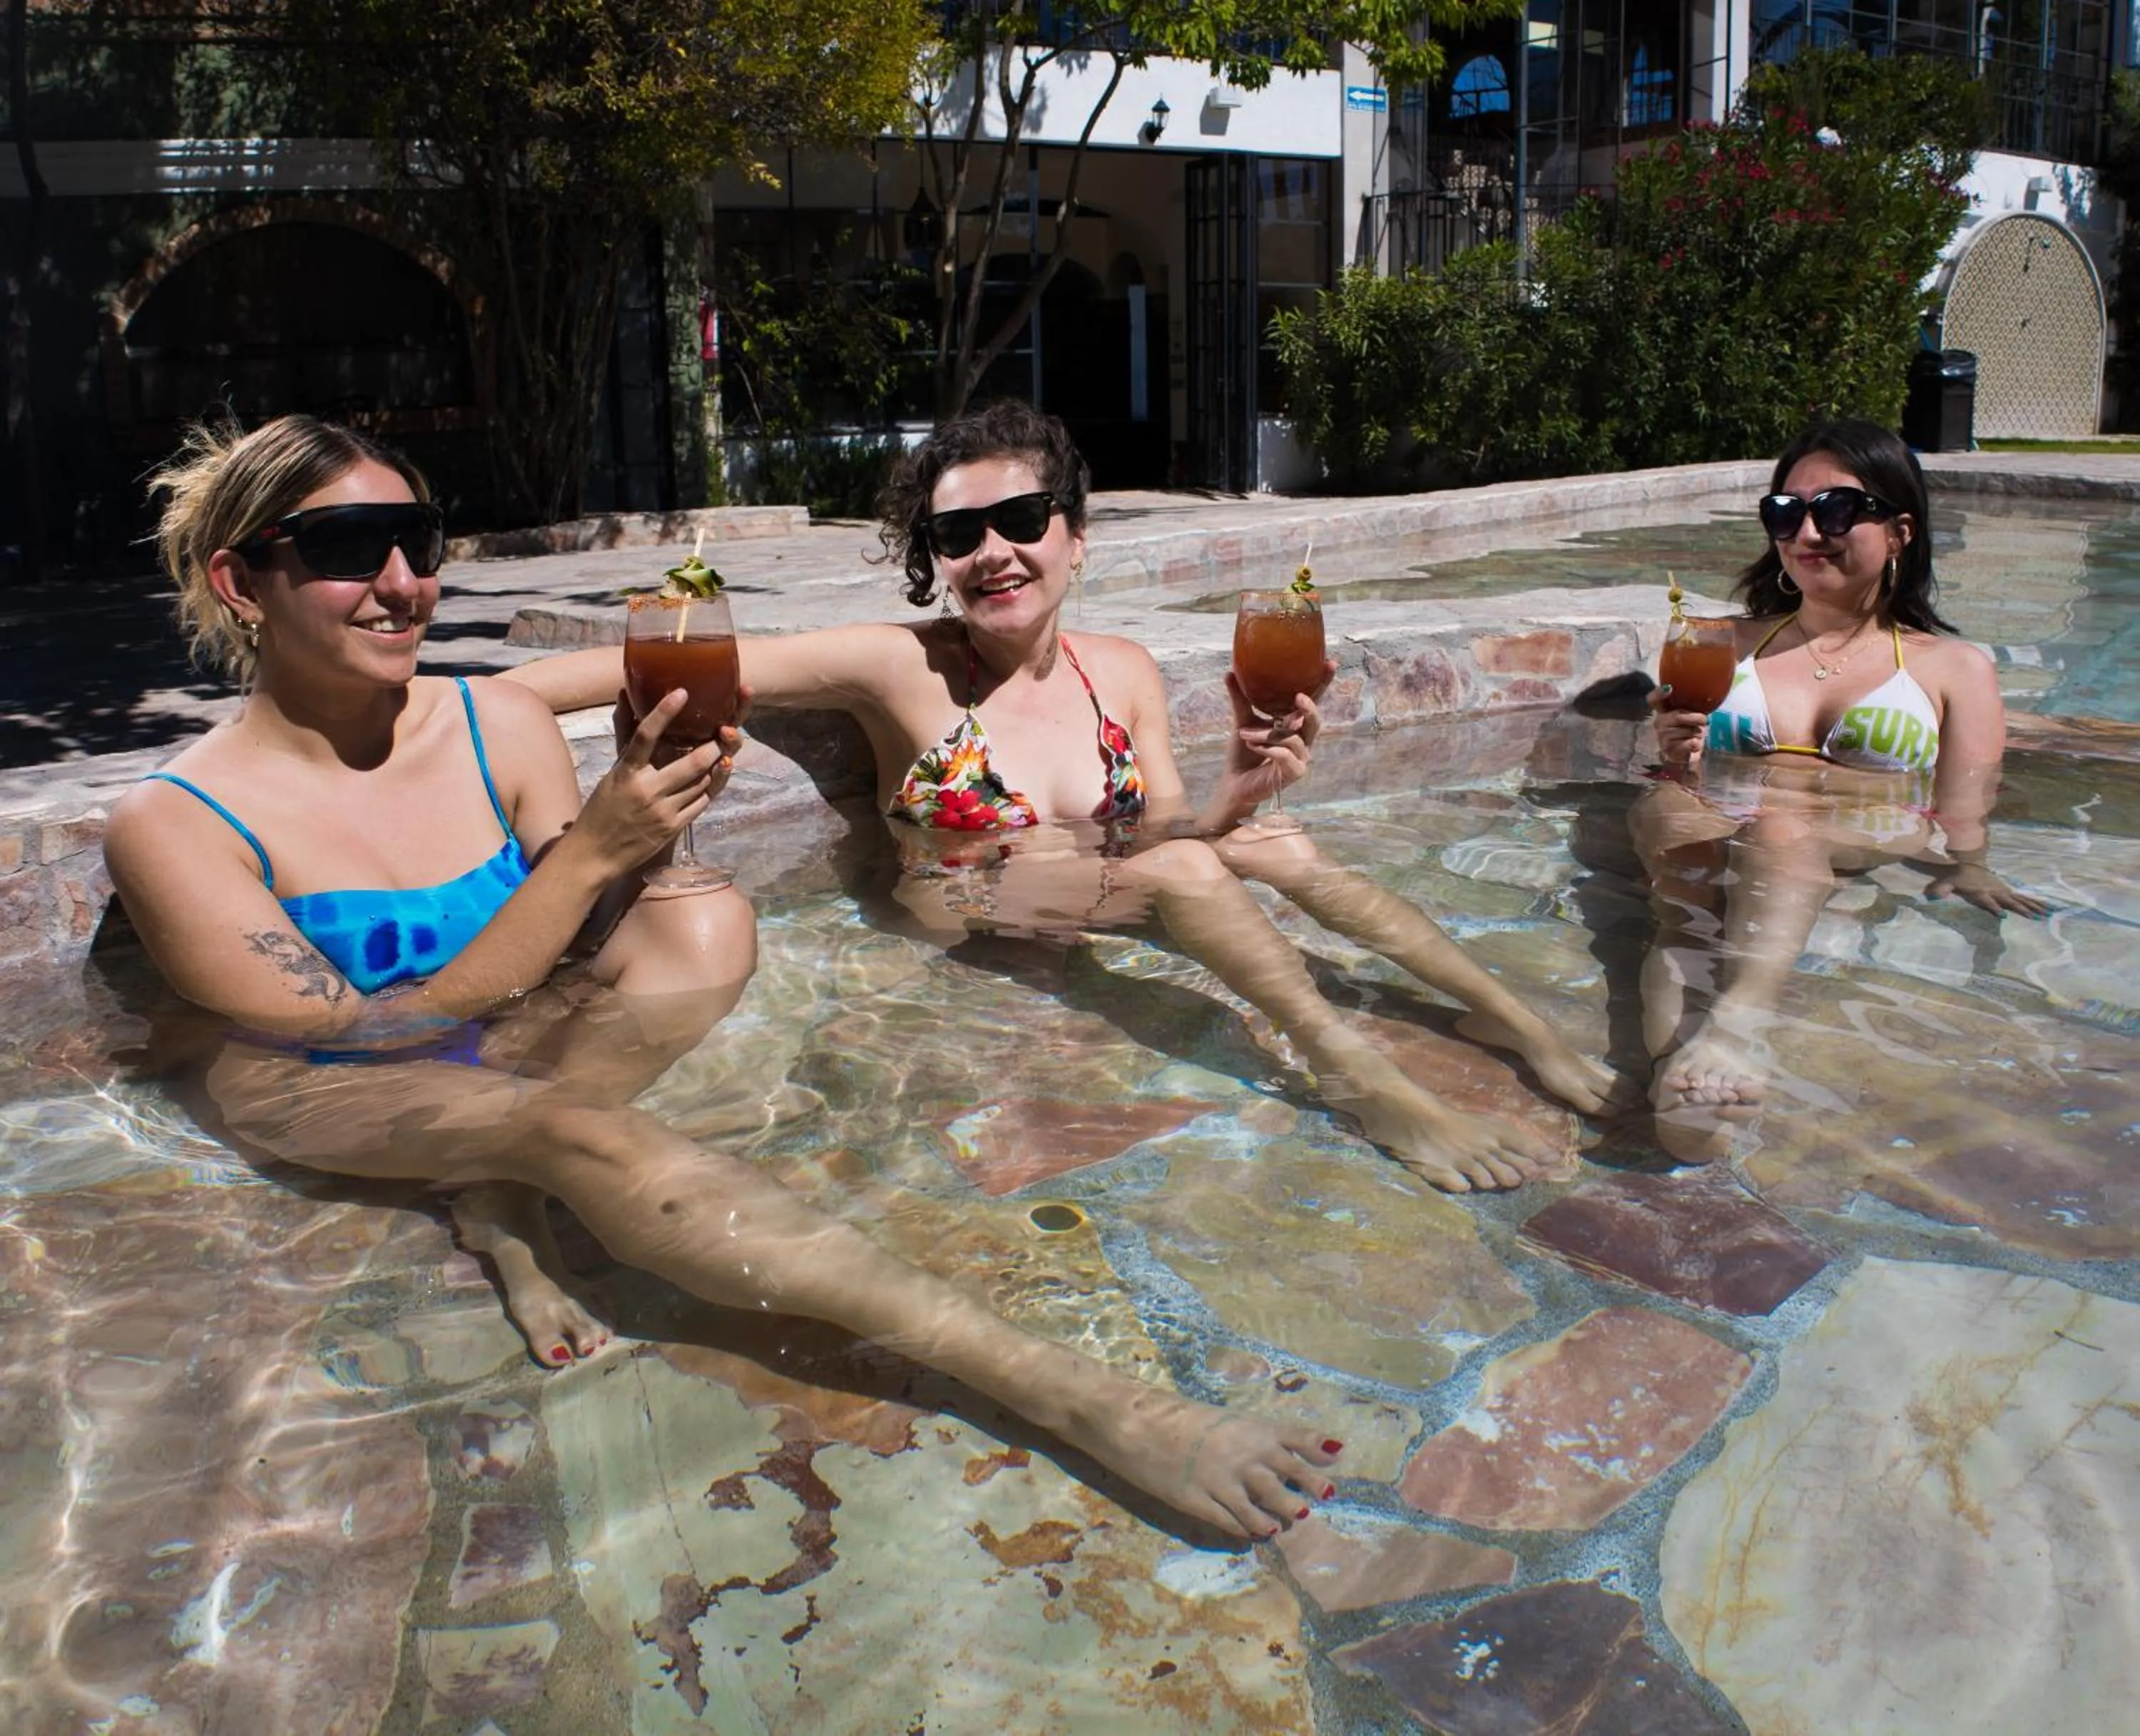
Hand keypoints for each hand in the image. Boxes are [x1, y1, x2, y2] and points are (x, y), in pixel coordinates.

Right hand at [575, 690, 725, 874]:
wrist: (595, 854)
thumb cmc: (601, 810)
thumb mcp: (612, 774)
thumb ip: (625, 736)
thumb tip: (625, 694)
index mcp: (626, 772)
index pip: (646, 735)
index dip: (664, 712)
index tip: (681, 692)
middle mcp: (647, 790)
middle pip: (693, 763)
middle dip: (713, 748)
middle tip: (722, 734)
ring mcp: (663, 811)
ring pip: (702, 783)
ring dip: (713, 768)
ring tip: (717, 756)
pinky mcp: (673, 828)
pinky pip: (702, 803)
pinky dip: (708, 789)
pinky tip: (709, 781)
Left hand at [1224, 663, 1329, 800]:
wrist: (1235, 782)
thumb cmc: (1244, 752)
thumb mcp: (1242, 721)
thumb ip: (1240, 698)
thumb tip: (1230, 672)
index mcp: (1294, 725)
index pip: (1313, 702)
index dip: (1323, 684)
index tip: (1330, 664)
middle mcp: (1302, 740)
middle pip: (1315, 721)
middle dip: (1309, 708)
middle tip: (1298, 696)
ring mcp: (1301, 758)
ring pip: (1293, 738)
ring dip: (1267, 734)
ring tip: (1245, 733)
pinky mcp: (1294, 773)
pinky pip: (1285, 755)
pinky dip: (1267, 748)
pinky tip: (1252, 745)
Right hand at [1649, 686, 1706, 768]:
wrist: (1685, 756)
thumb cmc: (1688, 732)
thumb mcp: (1689, 716)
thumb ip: (1690, 706)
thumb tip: (1706, 698)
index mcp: (1663, 711)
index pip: (1654, 699)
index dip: (1659, 693)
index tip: (1669, 689)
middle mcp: (1659, 723)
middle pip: (1678, 715)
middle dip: (1696, 718)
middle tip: (1704, 721)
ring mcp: (1662, 737)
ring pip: (1686, 730)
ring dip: (1697, 733)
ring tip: (1695, 736)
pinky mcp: (1669, 750)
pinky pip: (1689, 743)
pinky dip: (1696, 744)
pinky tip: (1694, 745)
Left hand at [1926, 862, 2047, 917]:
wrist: (1969, 864)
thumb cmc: (1958, 876)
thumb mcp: (1946, 882)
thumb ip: (1939, 889)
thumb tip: (1931, 897)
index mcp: (1981, 891)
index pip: (1988, 900)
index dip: (1993, 907)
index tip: (2002, 915)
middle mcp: (1995, 891)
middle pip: (2010, 901)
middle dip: (2021, 909)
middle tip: (2034, 917)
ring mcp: (2003, 891)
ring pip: (2020, 900)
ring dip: (2033, 907)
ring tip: (2047, 915)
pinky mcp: (2008, 891)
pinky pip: (2023, 898)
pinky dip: (2035, 903)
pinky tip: (2047, 909)